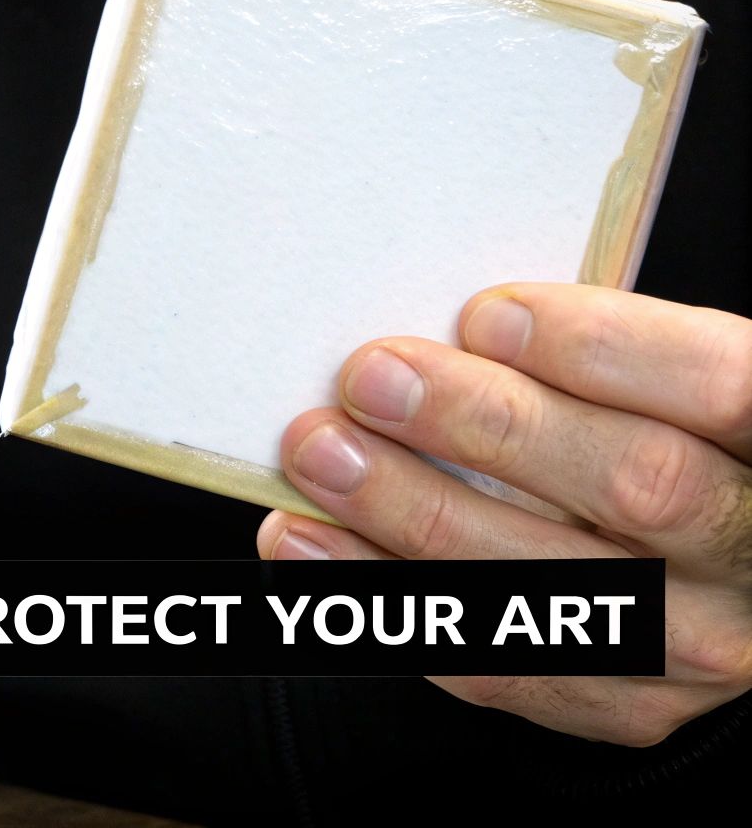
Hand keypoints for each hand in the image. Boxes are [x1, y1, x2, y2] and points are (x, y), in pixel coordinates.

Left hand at [258, 283, 751, 746]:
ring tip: (319, 453)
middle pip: (639, 482)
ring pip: (552, 581)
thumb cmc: (668, 445)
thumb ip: (598, 362)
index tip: (486, 314)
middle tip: (374, 379)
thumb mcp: (666, 394)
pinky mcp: (622, 704)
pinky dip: (382, 595)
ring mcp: (701, 644)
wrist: (720, 586)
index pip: (725, 388)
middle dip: (489, 424)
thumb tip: (455, 328)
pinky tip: (308, 540)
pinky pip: (492, 659)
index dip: (606, 348)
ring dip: (411, 510)